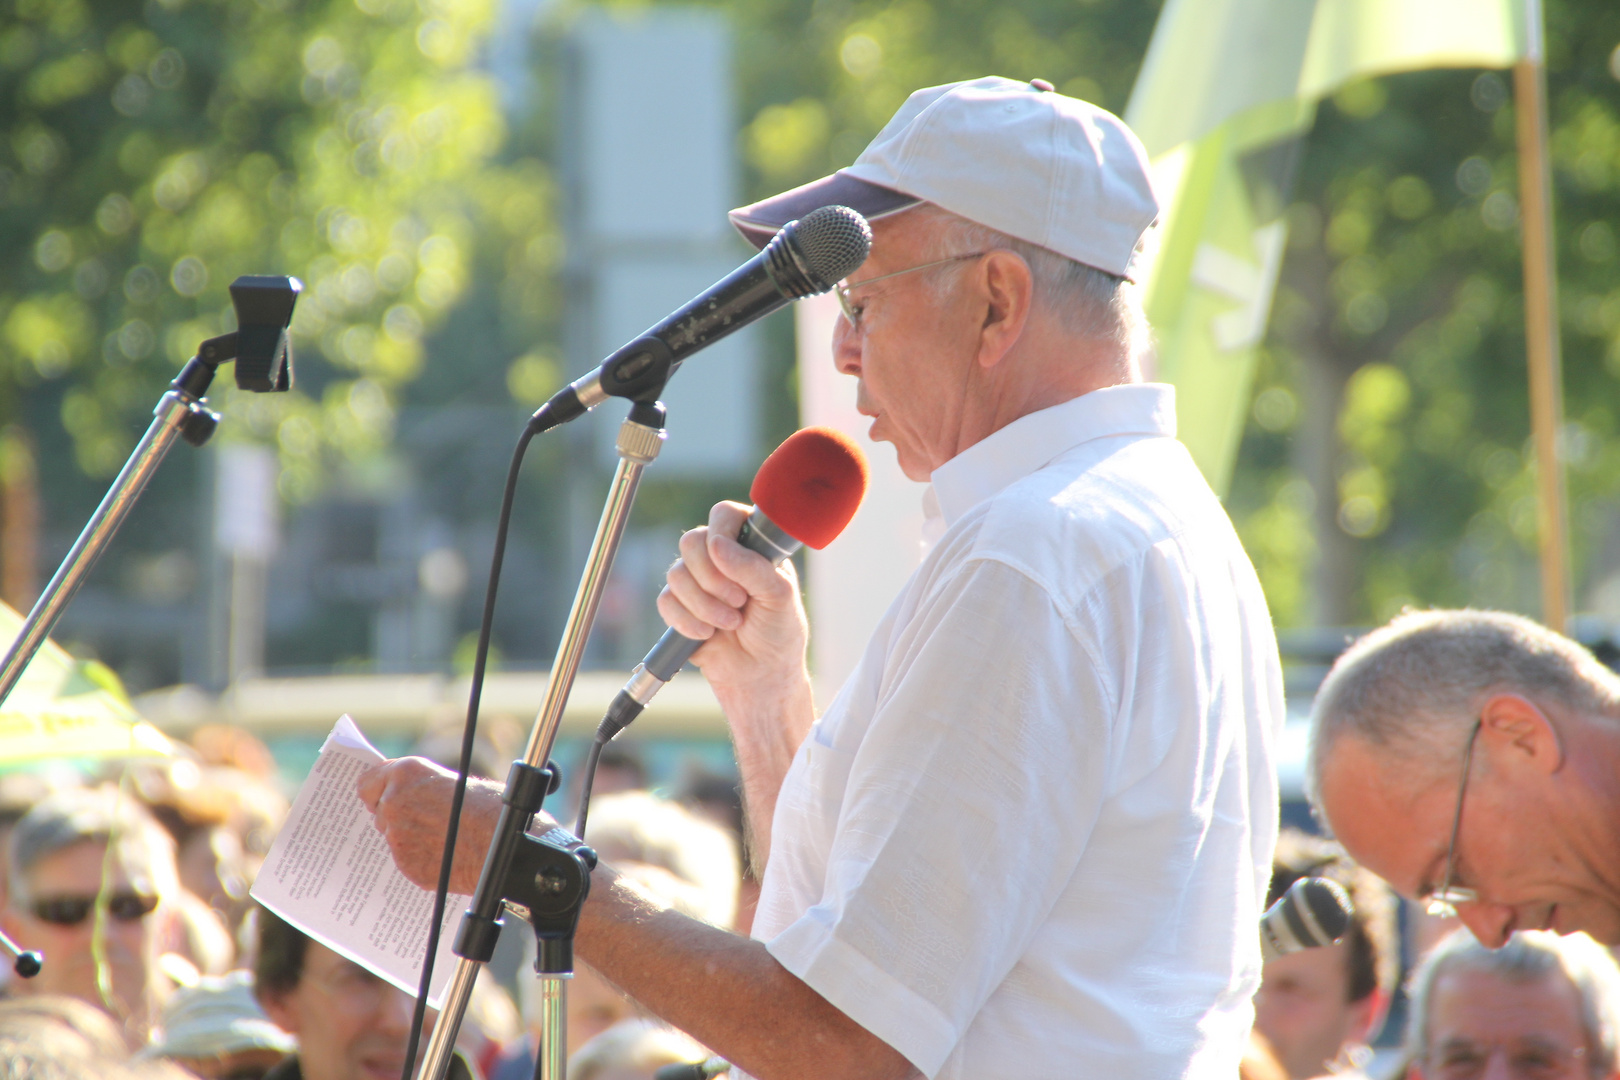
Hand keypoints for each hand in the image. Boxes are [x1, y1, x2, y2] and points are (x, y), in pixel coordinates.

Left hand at [357, 757, 503, 894]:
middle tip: (427, 819)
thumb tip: (407, 795)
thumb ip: (418, 787)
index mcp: (405, 774)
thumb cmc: (486, 807)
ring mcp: (397, 836)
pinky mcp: (406, 864)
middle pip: (381, 812)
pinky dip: (420, 857)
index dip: (378, 791)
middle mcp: (394, 803)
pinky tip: (444, 853)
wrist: (501, 842)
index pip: (366, 783)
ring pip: (393, 837)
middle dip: (399, 815)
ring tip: (442, 837)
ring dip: (409, 837)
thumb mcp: (450, 780)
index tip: (387, 796)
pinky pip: (406, 859)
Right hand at [658, 500, 809, 700]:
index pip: (723, 515)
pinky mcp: (679, 605)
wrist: (761, 674)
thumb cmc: (779, 631)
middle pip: (691, 541)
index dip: (721, 534)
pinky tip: (709, 634)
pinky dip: (688, 621)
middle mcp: (720, 556)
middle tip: (739, 600)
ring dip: (704, 605)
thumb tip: (718, 546)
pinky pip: (666, 602)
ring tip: (730, 623)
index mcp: (749, 543)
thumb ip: (753, 568)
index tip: (730, 561)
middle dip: (712, 578)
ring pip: (676, 574)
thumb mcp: (779, 596)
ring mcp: (697, 580)